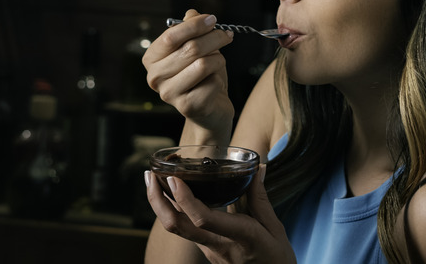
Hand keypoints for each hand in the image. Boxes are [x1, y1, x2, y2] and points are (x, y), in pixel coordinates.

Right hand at [142, 10, 234, 135]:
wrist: (209, 109)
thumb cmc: (201, 76)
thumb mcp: (194, 48)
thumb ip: (190, 30)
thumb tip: (192, 14)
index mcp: (152, 59)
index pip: (170, 36)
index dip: (194, 25)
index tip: (212, 19)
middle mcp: (155, 77)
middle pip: (190, 48)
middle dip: (214, 38)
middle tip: (227, 35)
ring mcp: (169, 94)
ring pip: (203, 64)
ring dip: (218, 59)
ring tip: (218, 62)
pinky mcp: (187, 107)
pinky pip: (212, 82)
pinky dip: (219, 79)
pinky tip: (215, 84)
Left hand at [145, 165, 296, 263]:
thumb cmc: (276, 259)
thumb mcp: (274, 228)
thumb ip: (260, 198)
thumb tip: (258, 169)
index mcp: (239, 236)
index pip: (204, 219)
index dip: (185, 198)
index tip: (174, 178)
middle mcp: (217, 245)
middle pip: (176, 225)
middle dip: (157, 199)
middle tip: (149, 175)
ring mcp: (208, 250)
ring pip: (175, 229)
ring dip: (159, 204)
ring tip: (153, 180)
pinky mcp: (206, 251)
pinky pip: (183, 229)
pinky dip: (171, 210)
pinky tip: (170, 195)